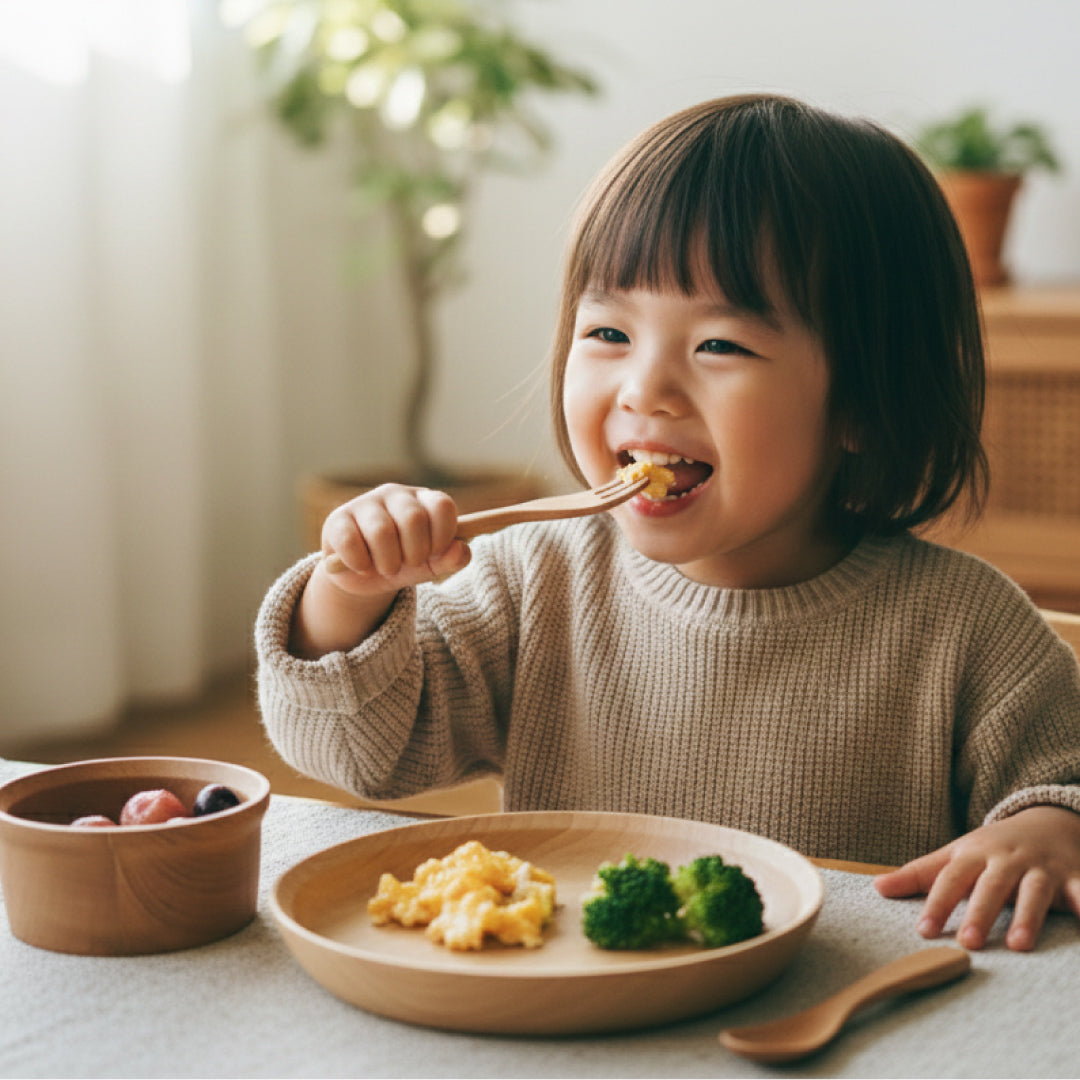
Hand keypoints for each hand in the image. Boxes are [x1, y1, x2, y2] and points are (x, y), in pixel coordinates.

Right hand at [290, 484, 470, 658]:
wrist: (364, 576)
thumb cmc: (403, 562)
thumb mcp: (432, 565)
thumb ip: (452, 559)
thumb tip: (461, 549)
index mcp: (423, 500)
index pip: (442, 505)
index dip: (443, 535)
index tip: (436, 554)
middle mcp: (395, 494)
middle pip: (413, 519)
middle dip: (415, 553)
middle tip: (407, 564)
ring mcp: (364, 503)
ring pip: (382, 531)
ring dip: (388, 562)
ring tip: (386, 568)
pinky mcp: (337, 519)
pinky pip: (351, 541)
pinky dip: (361, 563)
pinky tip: (363, 567)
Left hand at [874, 806, 1079, 950]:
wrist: (1048, 820)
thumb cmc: (992, 848)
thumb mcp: (955, 854)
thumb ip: (918, 874)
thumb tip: (876, 887)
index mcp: (973, 854)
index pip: (950, 879)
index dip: (936, 904)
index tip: (923, 932)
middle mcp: (1006, 859)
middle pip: (990, 886)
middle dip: (979, 912)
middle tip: (967, 943)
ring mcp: (1041, 867)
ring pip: (1034, 891)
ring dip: (1027, 916)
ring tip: (1018, 945)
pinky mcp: (1075, 876)